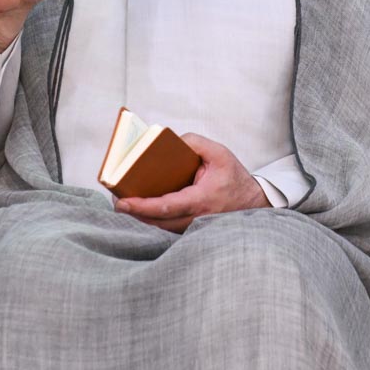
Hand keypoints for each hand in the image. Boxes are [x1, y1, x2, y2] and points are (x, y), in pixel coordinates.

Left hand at [114, 133, 270, 232]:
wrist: (253, 201)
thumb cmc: (235, 177)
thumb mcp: (220, 153)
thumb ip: (195, 143)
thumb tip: (172, 141)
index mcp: (201, 200)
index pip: (166, 207)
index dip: (142, 206)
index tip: (123, 202)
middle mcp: (195, 218)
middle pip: (157, 221)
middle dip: (134, 212)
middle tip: (116, 200)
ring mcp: (192, 226)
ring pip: (161, 227)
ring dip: (141, 217)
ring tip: (124, 202)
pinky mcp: (191, 228)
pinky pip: (168, 226)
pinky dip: (152, 219)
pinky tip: (140, 208)